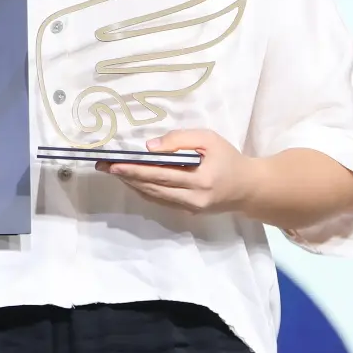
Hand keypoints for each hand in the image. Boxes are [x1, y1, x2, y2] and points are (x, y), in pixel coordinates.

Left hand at [98, 130, 253, 214]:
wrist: (249, 188)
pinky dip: (143, 190)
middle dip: (126, 176)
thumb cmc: (229, 159)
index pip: (162, 174)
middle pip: (153, 187)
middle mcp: (194, 198)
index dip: (136, 170)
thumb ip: (179, 140)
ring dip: (131, 184)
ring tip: (112, 171)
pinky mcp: (188, 212)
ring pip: (154, 196)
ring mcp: (190, 208)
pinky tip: (130, 180)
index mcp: (201, 179)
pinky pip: (160, 201)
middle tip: (104, 166)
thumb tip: (149, 147)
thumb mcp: (209, 139)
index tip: (115, 163)